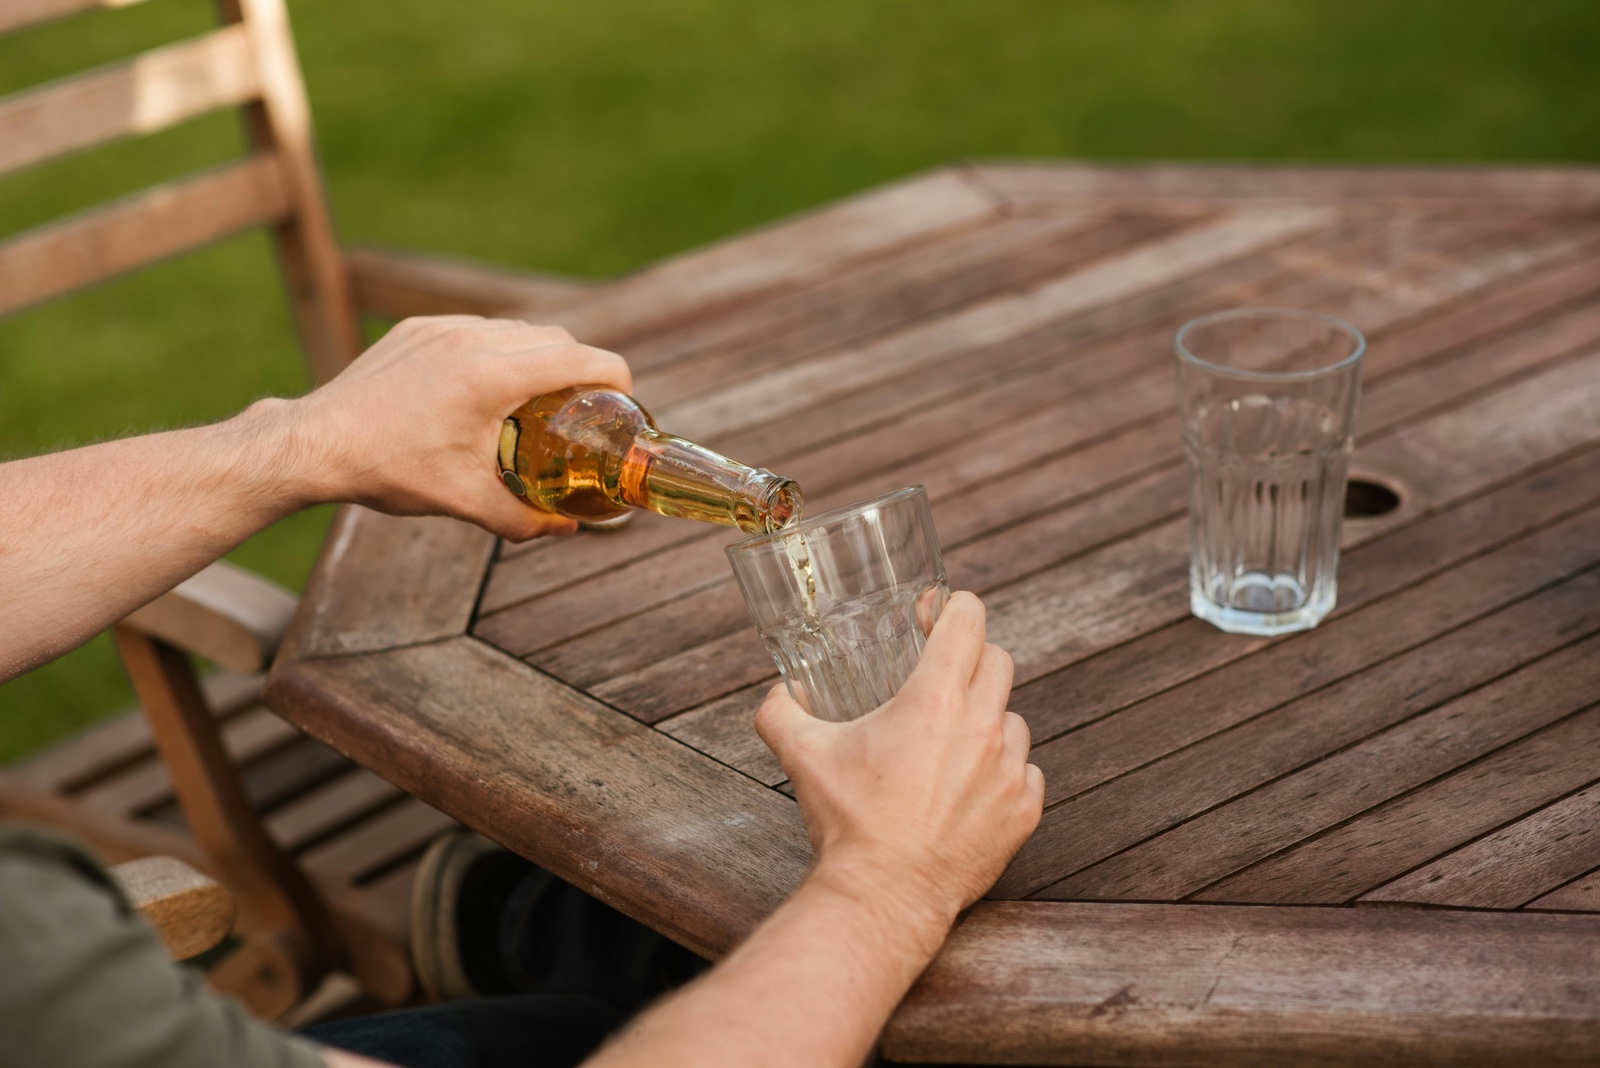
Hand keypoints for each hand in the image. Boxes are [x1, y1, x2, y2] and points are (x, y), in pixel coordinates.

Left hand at [280, 316, 631, 540]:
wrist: (316, 445)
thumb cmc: (390, 472)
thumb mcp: (464, 502)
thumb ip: (523, 519)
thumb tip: (566, 529)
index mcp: (492, 377)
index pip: (579, 358)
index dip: (615, 376)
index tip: (625, 397)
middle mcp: (471, 340)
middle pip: (555, 337)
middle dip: (581, 366)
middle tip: (585, 405)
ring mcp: (441, 329)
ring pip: (516, 328)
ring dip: (538, 354)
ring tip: (538, 396)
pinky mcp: (416, 330)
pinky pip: (476, 329)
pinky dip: (496, 350)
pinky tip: (487, 386)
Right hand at [755, 592, 1043, 931]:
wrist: (883, 896)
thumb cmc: (848, 823)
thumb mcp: (801, 755)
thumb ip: (780, 712)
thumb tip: (776, 695)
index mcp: (934, 700)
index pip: (968, 622)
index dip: (954, 607)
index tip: (938, 612)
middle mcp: (982, 727)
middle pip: (998, 662)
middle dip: (971, 659)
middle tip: (940, 676)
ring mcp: (1009, 771)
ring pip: (1014, 719)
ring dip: (988, 720)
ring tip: (950, 744)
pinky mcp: (1022, 812)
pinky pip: (1026, 773)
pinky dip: (1003, 773)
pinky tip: (970, 788)